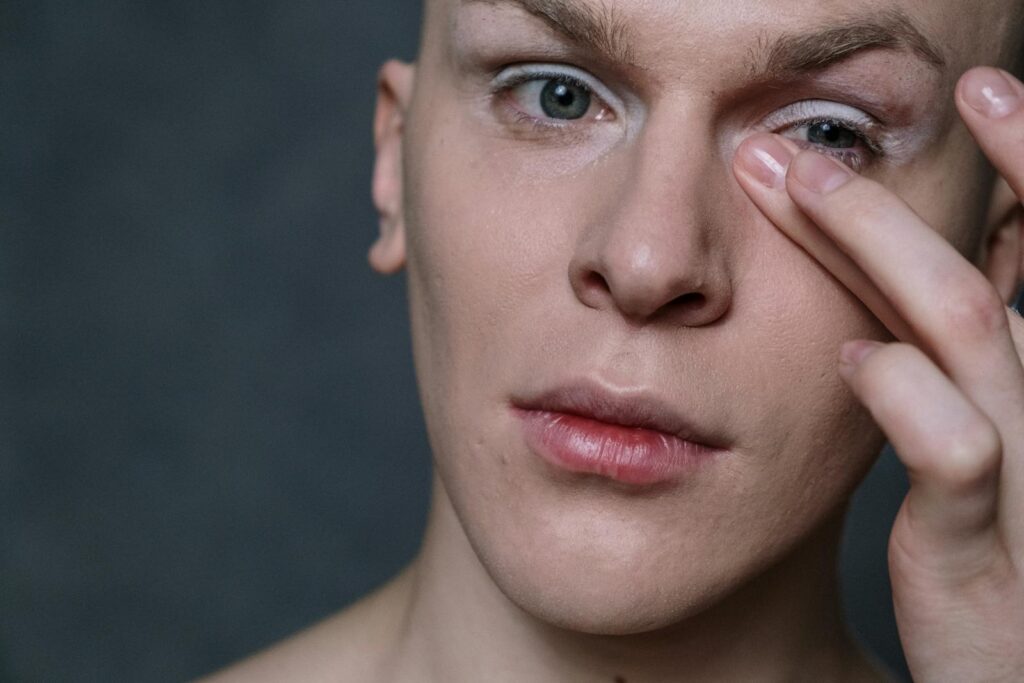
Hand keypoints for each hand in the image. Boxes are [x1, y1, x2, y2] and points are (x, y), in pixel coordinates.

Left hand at [733, 66, 1023, 681]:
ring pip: (970, 337)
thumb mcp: (995, 445)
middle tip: (810, 144)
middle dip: (896, 201)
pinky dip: (903, 392)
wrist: (1012, 670)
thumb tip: (903, 283)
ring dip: (877, 252)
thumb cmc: (995, 553)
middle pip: (982, 282)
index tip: (981, 91)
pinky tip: (851, 359)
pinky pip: (957, 457)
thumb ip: (961, 362)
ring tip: (800, 189)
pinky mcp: (986, 558)